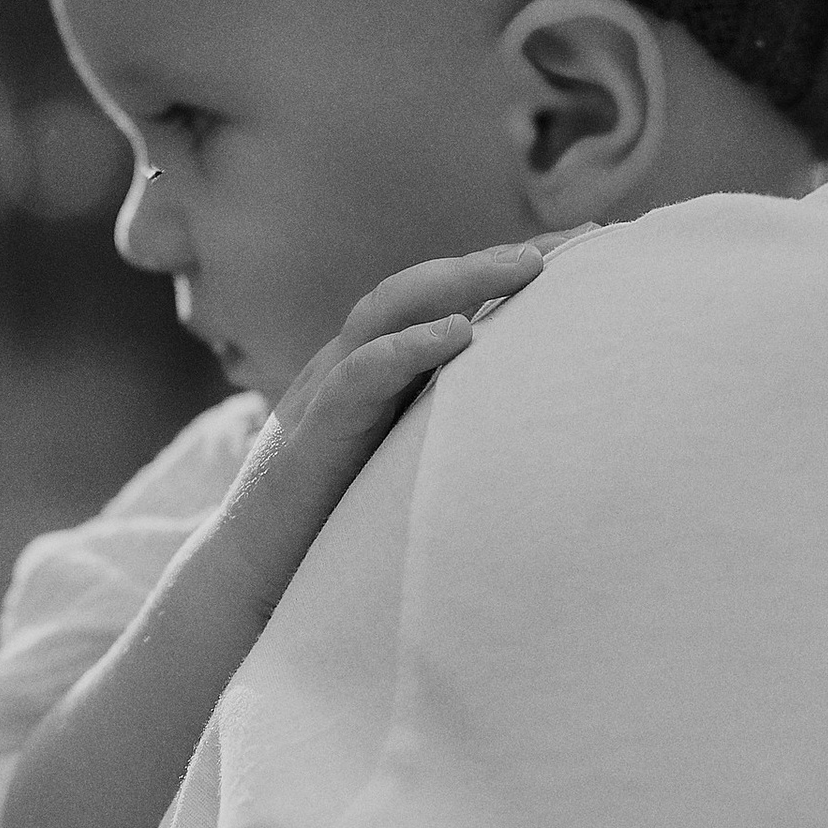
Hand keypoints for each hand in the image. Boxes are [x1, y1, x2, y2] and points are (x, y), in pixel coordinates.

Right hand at [214, 239, 548, 624]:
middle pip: (418, 288)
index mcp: (370, 373)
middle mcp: (345, 368)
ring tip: (524, 268)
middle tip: (573, 243)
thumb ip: (443, 431)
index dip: (501, 270)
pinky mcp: (308, 440)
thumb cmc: (331, 529)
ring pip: (385, 311)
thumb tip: (530, 425)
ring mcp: (321, 396)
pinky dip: (405, 349)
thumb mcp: (398, 467)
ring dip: (457, 282)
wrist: (246, 584)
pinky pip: (357, 377)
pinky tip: (458, 334)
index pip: (437, 300)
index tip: (580, 246)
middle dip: (492, 259)